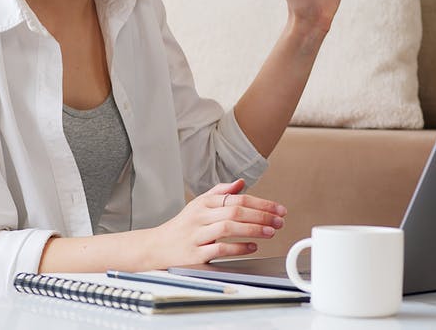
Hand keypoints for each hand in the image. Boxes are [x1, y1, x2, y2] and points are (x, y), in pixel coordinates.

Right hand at [145, 179, 286, 267]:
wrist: (156, 247)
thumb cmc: (182, 226)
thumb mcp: (199, 205)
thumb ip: (220, 193)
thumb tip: (241, 183)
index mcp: (204, 202)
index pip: (237, 198)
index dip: (261, 203)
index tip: (278, 209)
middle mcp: (199, 216)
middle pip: (235, 211)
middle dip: (261, 215)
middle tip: (279, 221)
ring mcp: (196, 235)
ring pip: (228, 227)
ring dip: (253, 229)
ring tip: (271, 232)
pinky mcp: (194, 254)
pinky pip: (219, 248)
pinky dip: (238, 248)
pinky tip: (252, 247)